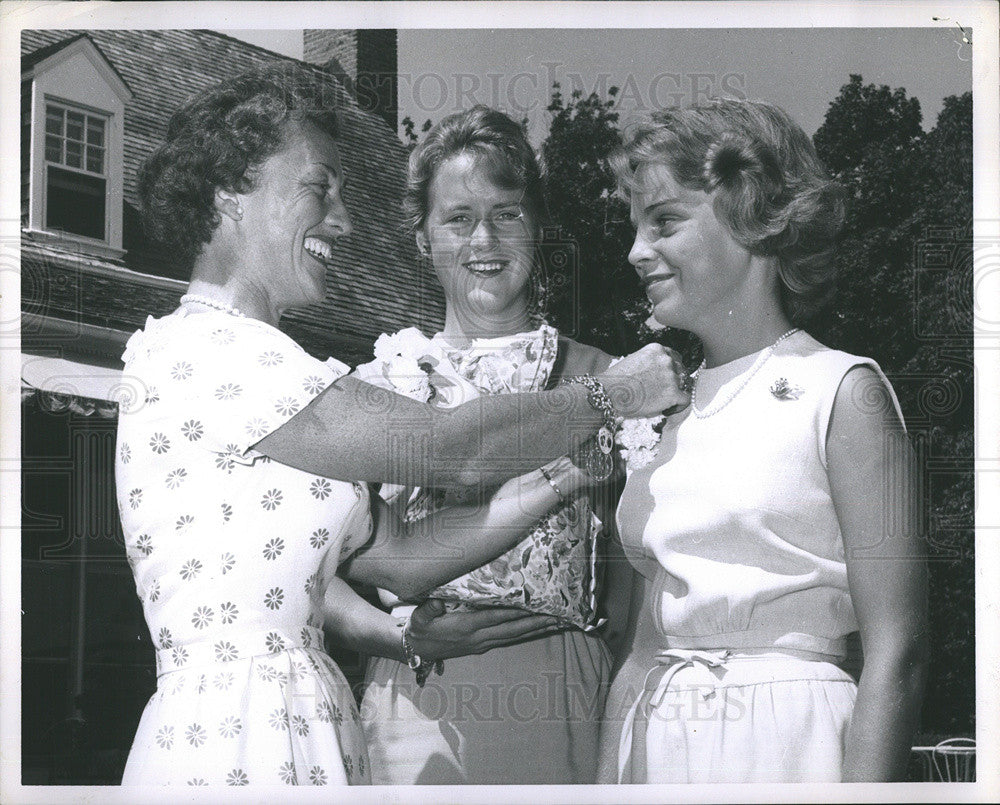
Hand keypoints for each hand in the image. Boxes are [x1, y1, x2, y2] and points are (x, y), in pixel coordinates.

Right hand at [406, 599, 566, 660]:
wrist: (415, 649)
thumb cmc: (419, 628)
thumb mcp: (419, 618)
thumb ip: (428, 609)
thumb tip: (437, 600)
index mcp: (466, 626)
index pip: (495, 617)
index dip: (515, 612)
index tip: (534, 606)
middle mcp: (478, 637)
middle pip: (513, 630)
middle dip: (536, 623)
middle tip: (558, 615)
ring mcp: (482, 643)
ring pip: (514, 636)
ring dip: (536, 630)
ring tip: (557, 622)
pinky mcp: (483, 645)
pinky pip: (509, 639)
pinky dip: (525, 633)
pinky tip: (538, 628)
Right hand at [599, 343, 689, 417]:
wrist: (608, 393)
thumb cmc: (615, 381)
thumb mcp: (633, 361)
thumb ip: (650, 362)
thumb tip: (658, 374)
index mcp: (656, 349)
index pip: (674, 357)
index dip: (671, 370)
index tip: (664, 380)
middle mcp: (666, 360)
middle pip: (681, 371)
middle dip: (673, 382)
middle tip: (660, 393)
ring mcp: (671, 376)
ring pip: (684, 385)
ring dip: (675, 393)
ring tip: (661, 402)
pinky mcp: (673, 393)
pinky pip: (685, 400)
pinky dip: (678, 406)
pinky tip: (667, 410)